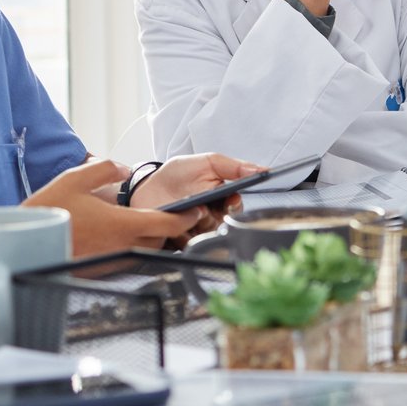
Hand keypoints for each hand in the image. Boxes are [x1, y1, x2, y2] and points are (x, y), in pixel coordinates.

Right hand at [25, 158, 201, 254]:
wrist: (25, 244)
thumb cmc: (49, 211)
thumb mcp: (76, 178)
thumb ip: (105, 169)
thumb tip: (124, 169)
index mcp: (122, 224)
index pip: (167, 224)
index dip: (186, 217)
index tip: (195, 209)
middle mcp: (121, 245)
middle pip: (160, 238)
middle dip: (169, 226)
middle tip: (172, 211)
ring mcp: (111, 259)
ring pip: (145, 249)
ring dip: (152, 237)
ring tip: (148, 220)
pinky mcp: (101, 268)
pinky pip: (128, 256)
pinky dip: (133, 245)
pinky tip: (121, 232)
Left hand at [127, 153, 265, 240]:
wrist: (146, 187)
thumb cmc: (178, 174)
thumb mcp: (207, 162)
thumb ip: (234, 166)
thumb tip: (260, 169)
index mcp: (221, 198)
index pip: (236, 206)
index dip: (235, 204)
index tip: (230, 199)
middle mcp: (212, 215)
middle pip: (223, 222)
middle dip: (213, 213)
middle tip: (203, 205)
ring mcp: (196, 229)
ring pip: (207, 232)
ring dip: (196, 221)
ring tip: (184, 208)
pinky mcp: (181, 240)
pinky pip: (189, 243)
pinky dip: (183, 232)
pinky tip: (175, 220)